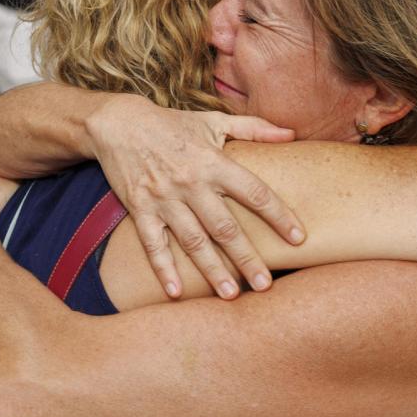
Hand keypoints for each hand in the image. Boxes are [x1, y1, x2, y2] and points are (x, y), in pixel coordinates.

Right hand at [85, 95, 304, 299]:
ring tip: (231, 295)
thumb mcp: (214, 121)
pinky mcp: (140, 209)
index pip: (254, 192)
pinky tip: (176, 292)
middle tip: (265, 285)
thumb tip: (291, 134)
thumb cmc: (172, 124)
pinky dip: (163, 269)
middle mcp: (191, 183)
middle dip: (247, 258)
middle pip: (225, 227)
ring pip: (193, 241)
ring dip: (212, 270)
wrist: (118, 123)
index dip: (279, 215)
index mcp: (214, 162)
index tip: (298, 239)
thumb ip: (254, 128)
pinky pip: (153, 244)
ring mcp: (164, 198)